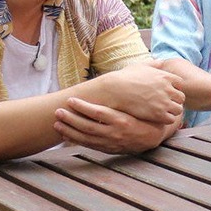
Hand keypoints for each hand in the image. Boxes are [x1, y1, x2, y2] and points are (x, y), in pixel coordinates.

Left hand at [55, 96, 177, 152]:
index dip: (83, 107)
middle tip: (58, 112)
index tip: (71, 100)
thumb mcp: (143, 102)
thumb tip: (148, 62)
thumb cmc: (145, 115)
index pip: (99, 113)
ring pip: (86, 138)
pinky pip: (89, 145)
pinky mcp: (108, 148)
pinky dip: (76, 140)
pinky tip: (65, 135)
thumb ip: (137, 87)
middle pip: (89, 126)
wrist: (153, 137)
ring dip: (70, 131)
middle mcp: (116, 133)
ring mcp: (111, 142)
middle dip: (71, 119)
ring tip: (57, 123)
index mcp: (123, 120)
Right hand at [99, 63, 184, 123]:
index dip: (174, 89)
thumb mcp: (140, 65)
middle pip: (181, 98)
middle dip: (174, 101)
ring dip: (171, 111)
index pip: (181, 84)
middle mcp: (167, 88)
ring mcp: (164, 101)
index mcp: (165, 76)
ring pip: (178, 109)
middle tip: (164, 104)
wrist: (115, 90)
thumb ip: (153, 63)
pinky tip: (157, 118)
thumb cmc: (125, 77)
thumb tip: (160, 61)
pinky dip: (166, 119)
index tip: (166, 93)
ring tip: (161, 112)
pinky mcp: (158, 114)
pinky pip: (171, 119)